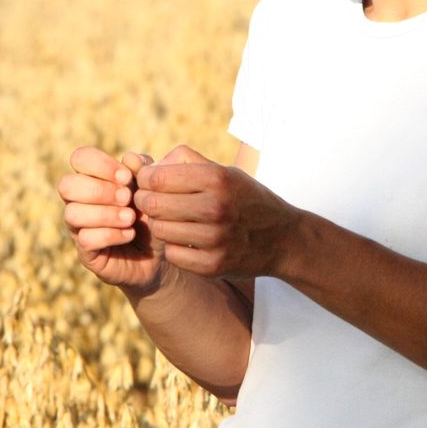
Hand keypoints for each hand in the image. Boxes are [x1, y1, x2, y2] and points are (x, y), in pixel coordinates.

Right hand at [58, 147, 164, 294]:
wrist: (159, 254)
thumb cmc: (151, 215)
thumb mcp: (153, 189)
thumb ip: (144, 170)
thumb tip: (130, 157)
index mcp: (92, 178)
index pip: (80, 158)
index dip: (101, 164)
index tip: (127, 177)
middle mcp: (78, 201)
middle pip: (66, 185)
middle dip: (99, 190)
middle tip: (127, 198)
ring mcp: (78, 227)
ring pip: (73, 213)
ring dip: (106, 213)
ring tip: (130, 218)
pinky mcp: (85, 252)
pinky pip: (85, 239)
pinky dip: (111, 235)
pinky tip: (130, 234)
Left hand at [133, 145, 299, 278]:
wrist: (283, 238)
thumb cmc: (244, 198)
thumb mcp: (224, 171)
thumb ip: (185, 161)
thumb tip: (148, 167)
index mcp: (217, 178)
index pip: (156, 178)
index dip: (145, 180)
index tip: (148, 183)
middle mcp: (216, 208)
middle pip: (153, 204)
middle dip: (144, 201)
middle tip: (149, 202)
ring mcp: (215, 239)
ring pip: (159, 230)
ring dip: (159, 224)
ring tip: (170, 220)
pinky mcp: (213, 266)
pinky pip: (172, 255)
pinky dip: (174, 247)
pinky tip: (185, 239)